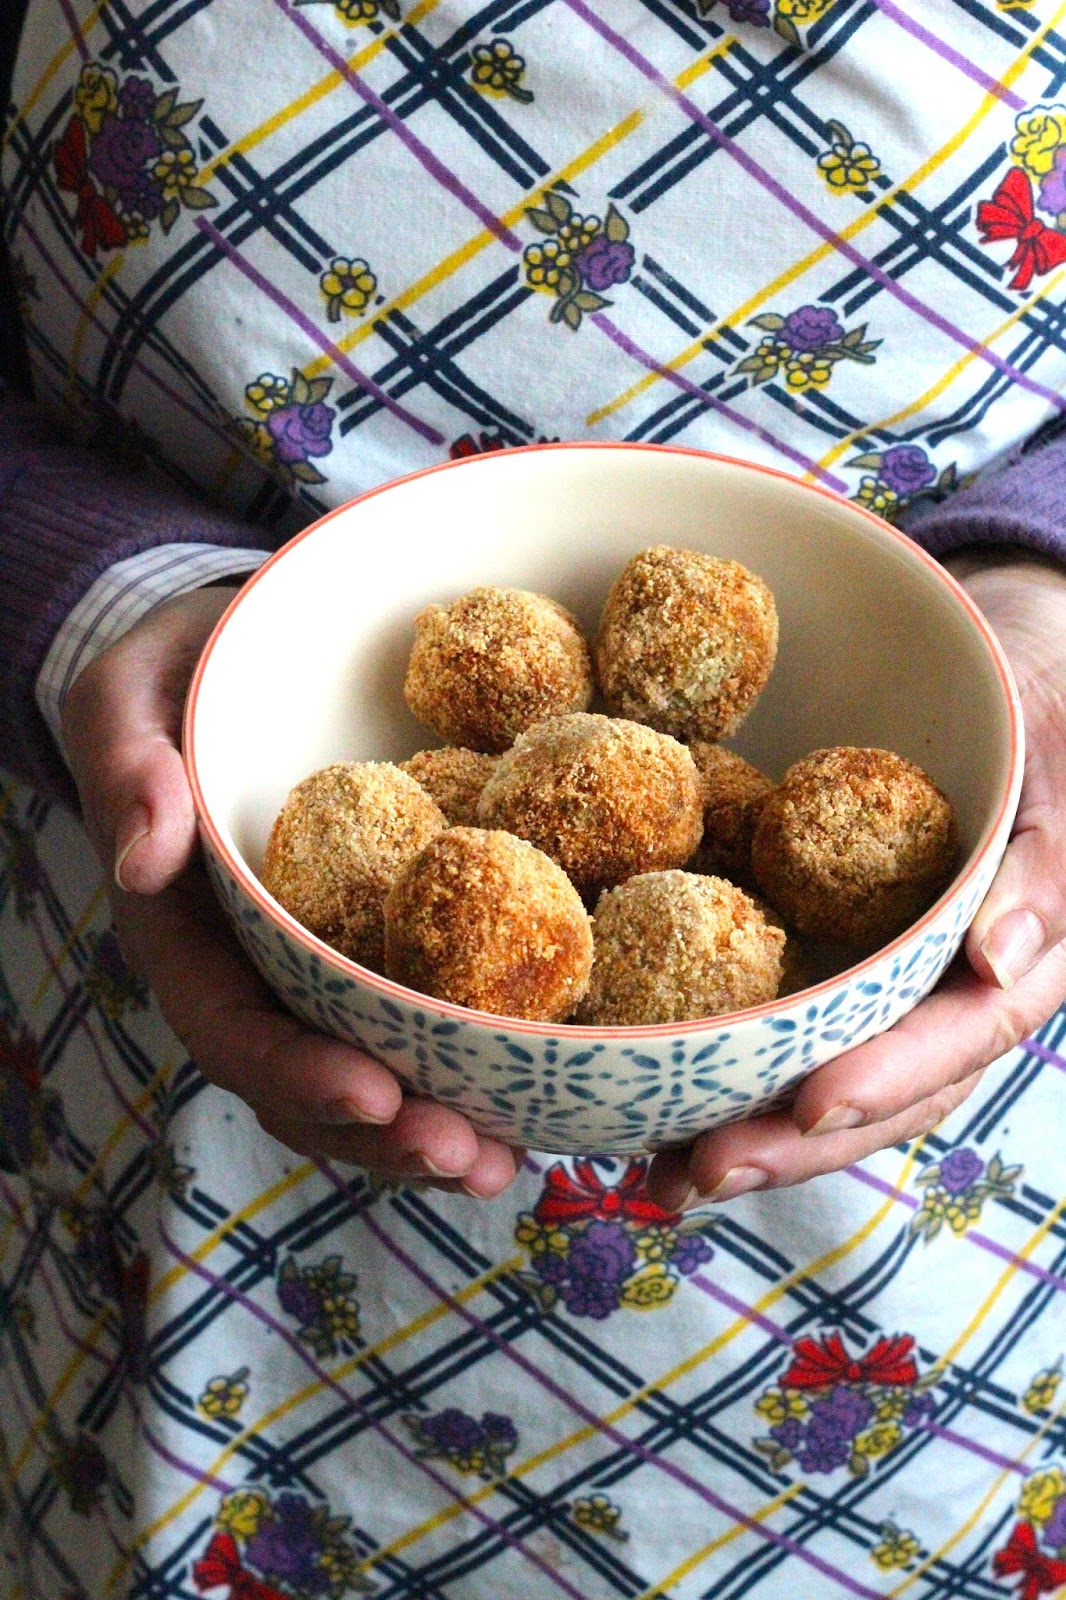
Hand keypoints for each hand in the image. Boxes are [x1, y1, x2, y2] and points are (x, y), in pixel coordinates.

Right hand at [62, 587, 522, 1196]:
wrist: (255, 653)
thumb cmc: (186, 670)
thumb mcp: (127, 691)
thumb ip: (125, 761)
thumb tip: (143, 859)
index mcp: (189, 932)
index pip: (230, 1027)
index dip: (296, 1073)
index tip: (373, 1093)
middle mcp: (258, 970)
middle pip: (308, 1084)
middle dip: (383, 1134)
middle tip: (465, 1154)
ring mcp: (328, 966)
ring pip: (371, 1077)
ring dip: (434, 1133)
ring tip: (506, 1161)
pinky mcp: (393, 941)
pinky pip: (426, 1020)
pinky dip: (475, 1071)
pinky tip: (538, 1099)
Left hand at [647, 551, 1065, 1209]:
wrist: (997, 668)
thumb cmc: (1035, 702)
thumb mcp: (1052, 757)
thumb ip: (1041, 864)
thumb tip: (1002, 961)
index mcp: (1022, 953)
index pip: (962, 1034)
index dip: (890, 1077)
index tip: (809, 1104)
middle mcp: (953, 986)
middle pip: (884, 1091)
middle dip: (794, 1141)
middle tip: (700, 1172)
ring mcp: (893, 981)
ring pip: (830, 1079)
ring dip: (751, 1134)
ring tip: (662, 1177)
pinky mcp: (836, 955)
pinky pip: (790, 1023)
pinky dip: (733, 1073)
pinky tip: (657, 1107)